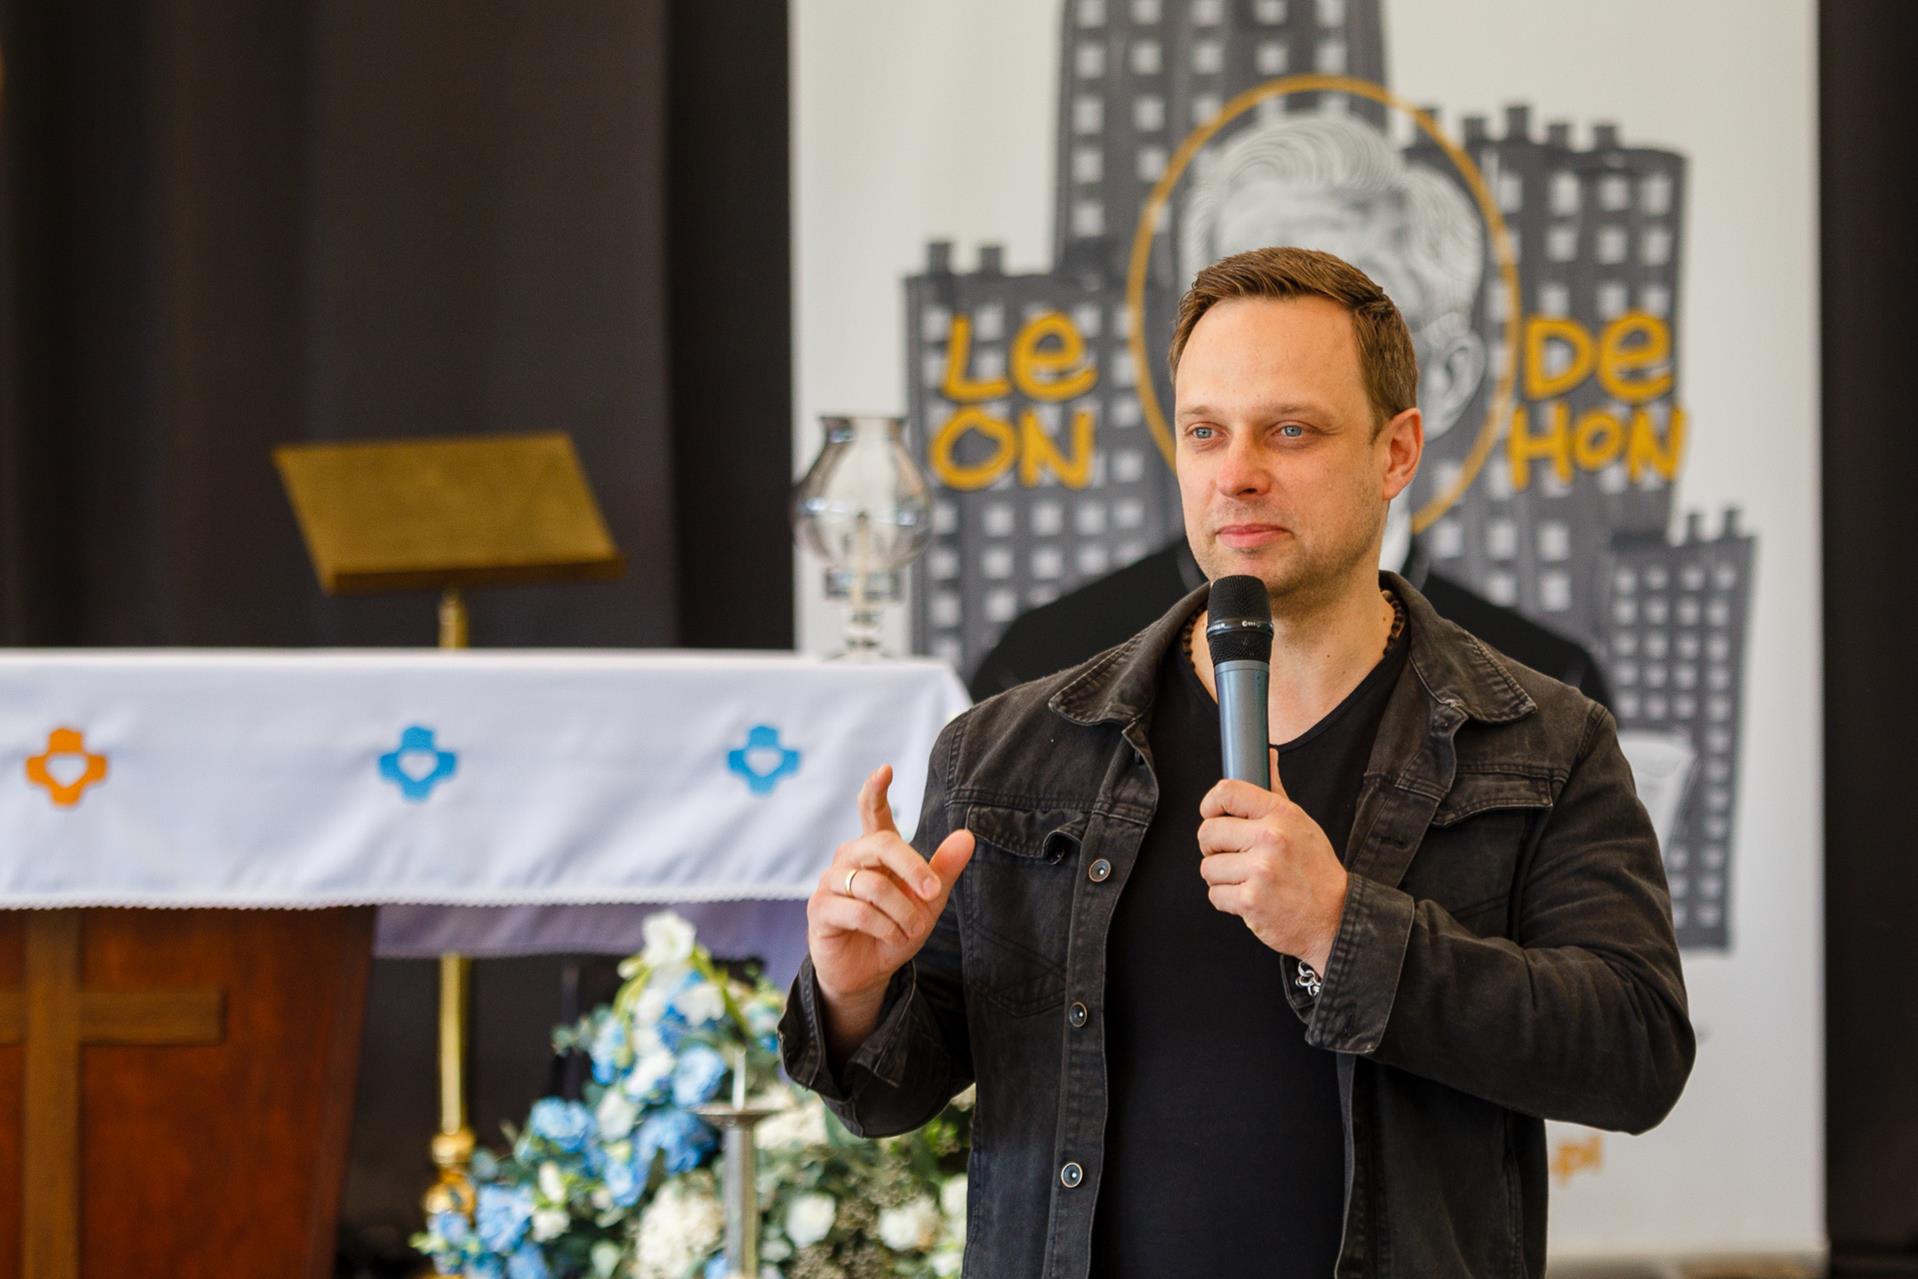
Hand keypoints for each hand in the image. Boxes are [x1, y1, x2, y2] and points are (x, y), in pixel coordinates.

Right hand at [808, 765, 974, 1024]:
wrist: (868, 972)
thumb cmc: (895, 928)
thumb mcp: (927, 901)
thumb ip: (944, 869)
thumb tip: (968, 835)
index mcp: (875, 850)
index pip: (872, 812)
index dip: (876, 790)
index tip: (885, 769)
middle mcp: (849, 858)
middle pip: (880, 844)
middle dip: (912, 867)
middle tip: (933, 892)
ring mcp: (831, 882)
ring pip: (872, 884)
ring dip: (901, 911)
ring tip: (911, 929)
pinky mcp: (820, 909)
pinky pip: (858, 911)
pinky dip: (884, 927)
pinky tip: (892, 938)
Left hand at [1197, 748, 1348, 973]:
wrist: (1335, 917)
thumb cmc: (1315, 869)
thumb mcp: (1301, 823)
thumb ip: (1276, 791)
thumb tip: (1267, 754)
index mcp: (1281, 814)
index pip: (1227, 791)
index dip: (1211, 804)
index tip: (1212, 814)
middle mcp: (1270, 838)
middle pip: (1208, 831)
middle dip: (1213, 847)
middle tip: (1233, 856)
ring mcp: (1260, 870)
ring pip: (1207, 867)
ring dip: (1222, 877)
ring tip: (1247, 880)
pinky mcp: (1251, 901)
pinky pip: (1214, 895)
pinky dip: (1227, 900)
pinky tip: (1250, 898)